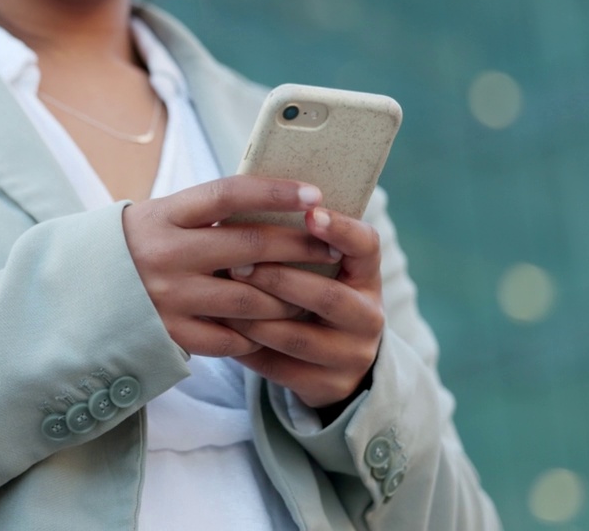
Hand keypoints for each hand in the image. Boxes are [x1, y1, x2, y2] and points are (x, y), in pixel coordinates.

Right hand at [122, 176, 340, 357]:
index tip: (314, 193)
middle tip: (329, 247)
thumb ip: (210, 213)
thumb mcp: (164, 217)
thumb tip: (280, 202)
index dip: (275, 192)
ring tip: (308, 293)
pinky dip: (256, 332)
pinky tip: (270, 325)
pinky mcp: (169, 333)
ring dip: (286, 297)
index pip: (228, 195)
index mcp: (165, 215)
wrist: (81, 291)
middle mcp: (165, 254)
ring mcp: (167, 297)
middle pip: (249, 247)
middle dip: (299, 246)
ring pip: (249, 299)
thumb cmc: (140, 245)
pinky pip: (230, 338)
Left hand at [225, 207, 384, 409]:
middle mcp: (368, 316)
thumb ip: (297, 242)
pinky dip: (245, 347)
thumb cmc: (311, 294)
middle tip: (237, 264)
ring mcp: (351, 355)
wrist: (334, 362)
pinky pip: (278, 368)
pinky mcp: (326, 386)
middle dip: (279, 278)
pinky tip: (220, 330)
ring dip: (254, 316)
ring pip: (297, 337)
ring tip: (220, 298)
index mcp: (367, 276)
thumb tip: (246, 202)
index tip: (312, 211)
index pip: (366, 246)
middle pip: (327, 296)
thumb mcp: (319, 268)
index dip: (341, 229)